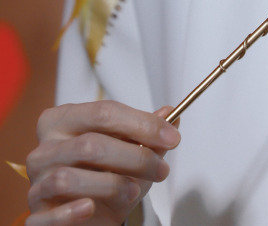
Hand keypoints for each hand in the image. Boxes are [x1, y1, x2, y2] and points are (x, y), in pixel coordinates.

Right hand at [25, 100, 179, 224]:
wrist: (88, 214)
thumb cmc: (106, 175)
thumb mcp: (129, 152)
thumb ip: (146, 132)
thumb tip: (170, 114)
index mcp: (63, 119)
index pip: (103, 112)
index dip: (141, 123)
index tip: (172, 137)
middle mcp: (44, 148)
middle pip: (90, 144)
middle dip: (134, 157)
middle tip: (160, 169)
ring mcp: (36, 182)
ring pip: (68, 178)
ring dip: (110, 185)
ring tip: (135, 191)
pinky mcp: (35, 214)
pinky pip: (47, 215)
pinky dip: (71, 212)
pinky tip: (90, 208)